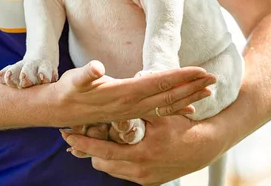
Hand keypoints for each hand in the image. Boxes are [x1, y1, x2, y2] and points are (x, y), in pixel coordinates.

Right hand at [49, 60, 215, 126]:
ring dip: (189, 96)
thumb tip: (96, 69)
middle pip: (170, 95)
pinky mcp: (131, 113)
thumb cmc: (67, 91)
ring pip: (168, 105)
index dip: (182, 76)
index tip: (202, 70)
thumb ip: (85, 75)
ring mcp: (133, 111)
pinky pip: (159, 113)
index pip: (160, 82)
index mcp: (125, 93)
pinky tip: (190, 109)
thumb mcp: (73, 80)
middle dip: (193, 86)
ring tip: (210, 91)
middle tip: (215, 77)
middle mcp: (133, 105)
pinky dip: (177, 110)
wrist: (58, 111)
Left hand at [60, 115, 226, 184]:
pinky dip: (120, 162)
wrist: (203, 148)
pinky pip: (125, 173)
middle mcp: (139, 171)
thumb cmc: (181, 126)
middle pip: (102, 163)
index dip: (83, 144)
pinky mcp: (149, 183)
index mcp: (140, 153)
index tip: (67, 136)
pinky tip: (123, 149)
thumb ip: (138, 108)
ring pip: (112, 169)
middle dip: (92, 151)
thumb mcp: (161, 115)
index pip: (102, 151)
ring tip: (103, 141)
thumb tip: (118, 93)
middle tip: (84, 136)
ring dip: (106, 156)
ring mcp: (144, 179)